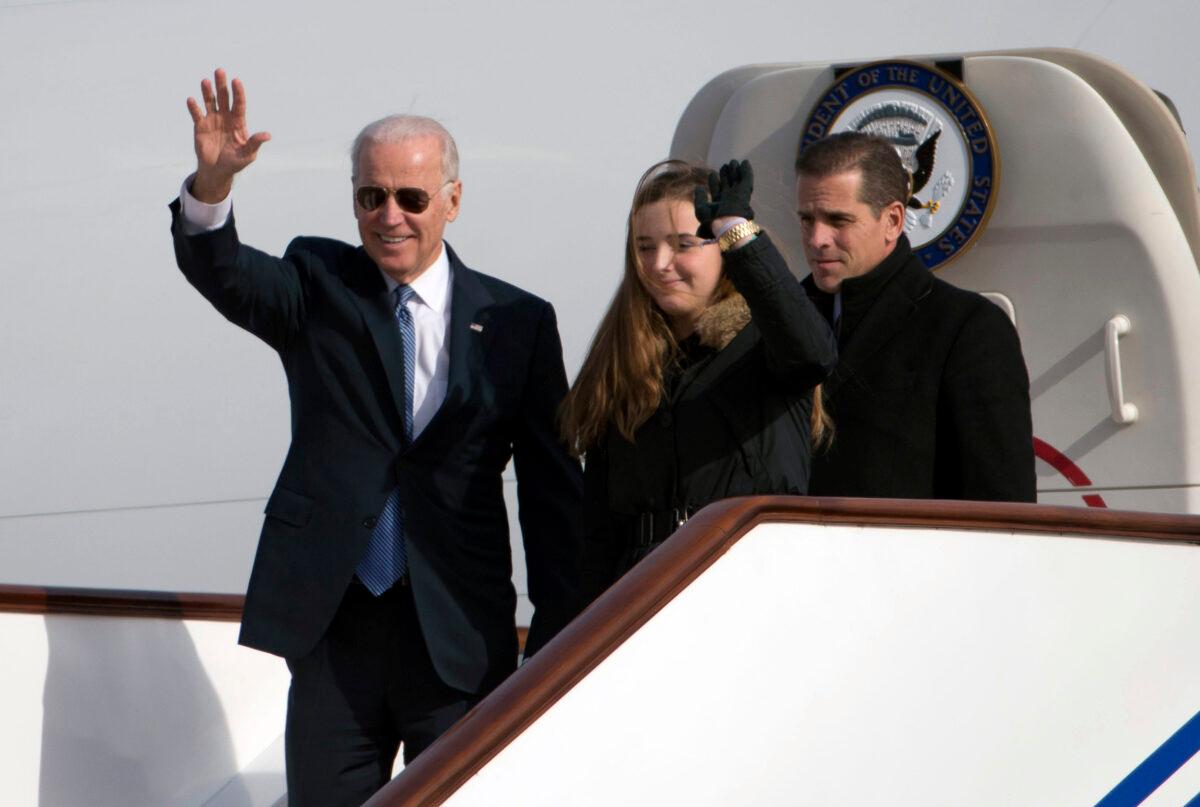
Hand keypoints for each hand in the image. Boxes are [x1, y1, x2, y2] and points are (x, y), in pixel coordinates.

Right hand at [185, 68, 270, 201]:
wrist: (217, 170)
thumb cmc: (235, 162)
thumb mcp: (248, 154)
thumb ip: (255, 143)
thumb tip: (268, 135)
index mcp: (238, 122)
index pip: (239, 104)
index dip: (238, 92)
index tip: (236, 81)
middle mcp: (225, 117)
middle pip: (224, 97)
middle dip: (222, 85)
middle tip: (220, 71)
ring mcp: (212, 120)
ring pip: (210, 102)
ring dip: (207, 92)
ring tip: (205, 81)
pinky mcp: (200, 126)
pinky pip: (197, 114)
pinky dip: (194, 107)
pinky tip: (191, 100)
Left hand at [693, 159, 754, 237]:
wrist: (725, 224)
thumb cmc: (712, 219)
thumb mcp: (701, 208)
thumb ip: (700, 197)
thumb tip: (699, 187)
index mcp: (719, 205)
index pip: (717, 191)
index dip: (714, 182)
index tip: (712, 174)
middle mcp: (729, 200)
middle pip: (728, 184)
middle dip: (726, 175)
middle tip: (724, 166)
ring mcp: (737, 195)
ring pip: (737, 180)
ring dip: (735, 171)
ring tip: (732, 162)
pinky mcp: (745, 191)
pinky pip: (747, 179)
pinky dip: (746, 170)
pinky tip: (745, 162)